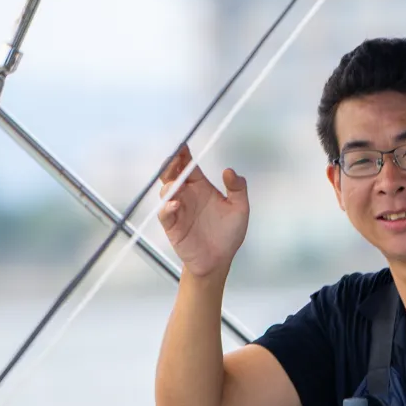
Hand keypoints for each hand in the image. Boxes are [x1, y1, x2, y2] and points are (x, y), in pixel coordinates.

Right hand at [157, 142, 248, 275]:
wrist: (219, 260)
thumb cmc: (228, 234)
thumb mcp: (240, 209)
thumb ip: (238, 189)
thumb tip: (230, 171)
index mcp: (201, 187)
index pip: (189, 166)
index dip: (184, 155)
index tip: (183, 145)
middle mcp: (187, 195)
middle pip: (173, 174)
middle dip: (171, 165)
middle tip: (175, 158)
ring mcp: (178, 209)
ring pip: (166, 191)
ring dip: (169, 185)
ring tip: (177, 184)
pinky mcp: (172, 225)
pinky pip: (165, 213)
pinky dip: (168, 208)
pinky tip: (176, 204)